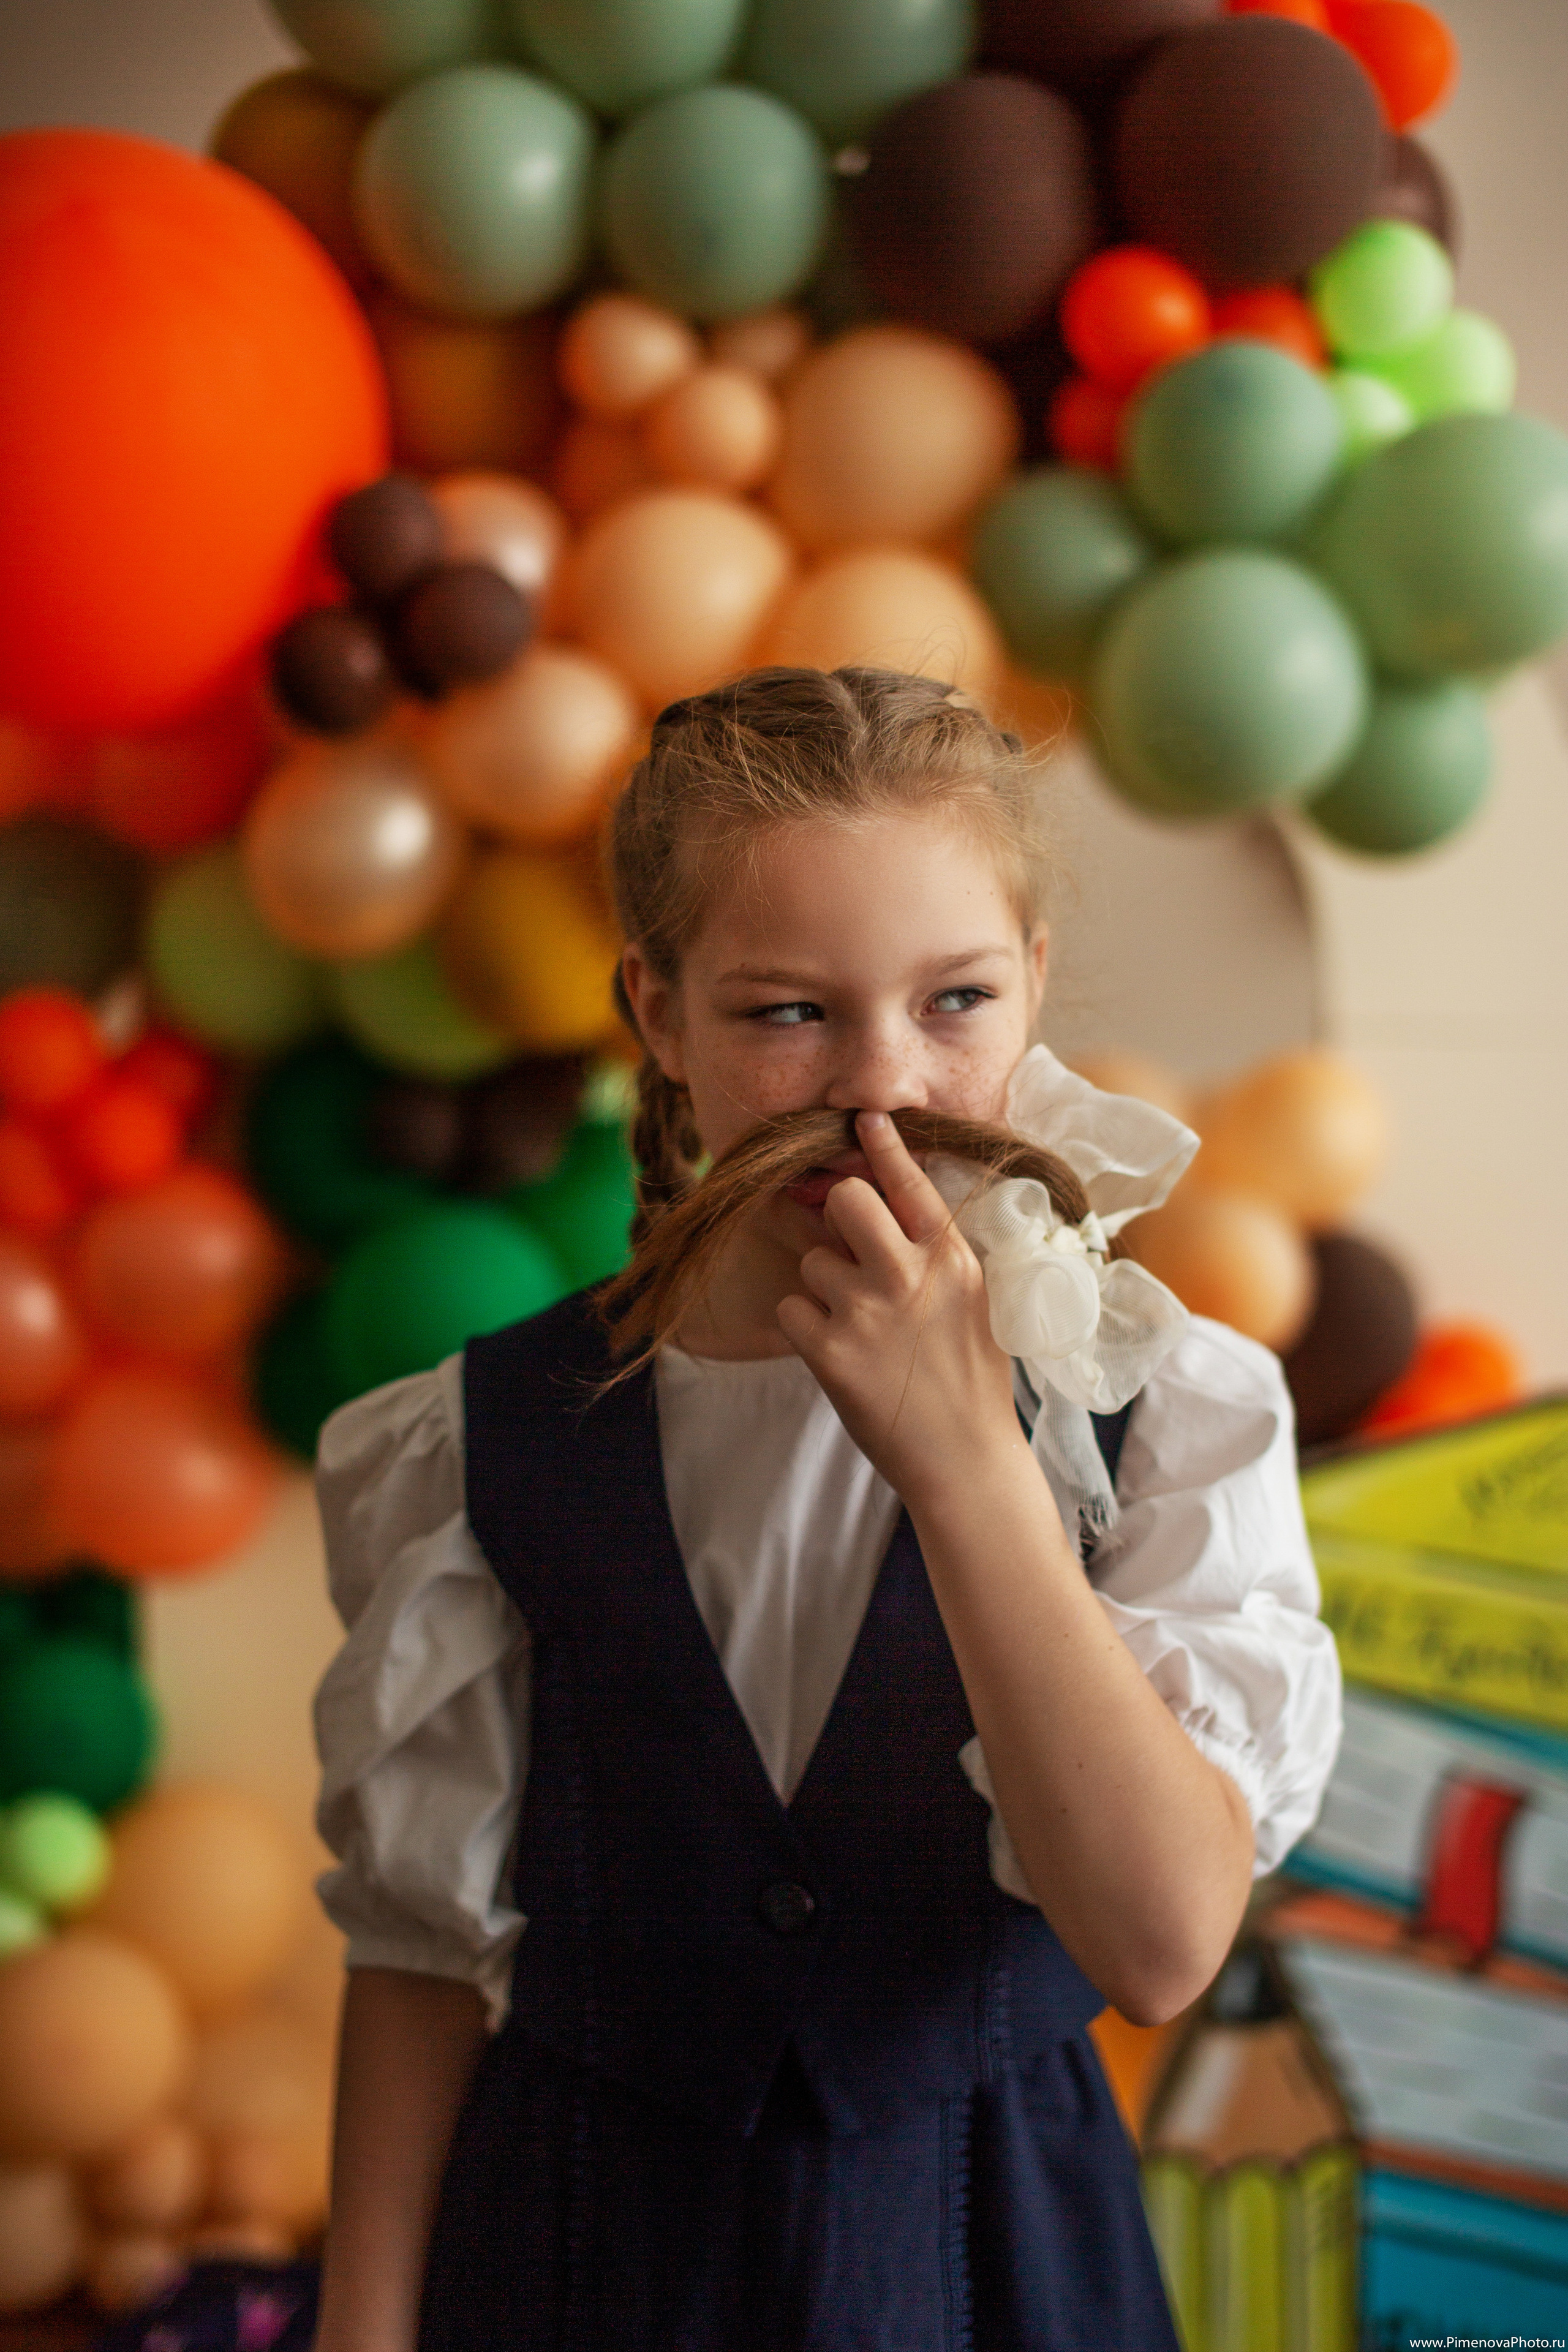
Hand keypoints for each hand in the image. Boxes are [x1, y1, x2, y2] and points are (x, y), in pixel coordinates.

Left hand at [775, 1110, 1021, 1503]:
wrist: (967, 1461)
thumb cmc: (971, 1381)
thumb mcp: (974, 1303)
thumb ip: (933, 1255)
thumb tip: (882, 1211)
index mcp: (952, 1259)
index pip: (911, 1183)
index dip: (883, 1146)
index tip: (863, 1118)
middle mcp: (909, 1275)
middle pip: (844, 1199)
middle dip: (834, 1215)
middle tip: (845, 1248)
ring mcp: (867, 1312)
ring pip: (811, 1261)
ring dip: (823, 1288)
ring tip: (859, 1329)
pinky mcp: (830, 1352)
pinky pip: (791, 1310)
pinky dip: (806, 1329)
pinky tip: (840, 1356)